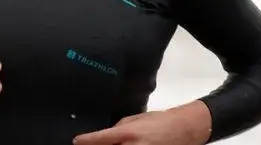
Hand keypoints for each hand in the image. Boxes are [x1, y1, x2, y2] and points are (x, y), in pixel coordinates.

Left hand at [73, 101, 211, 144]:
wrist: (183, 129)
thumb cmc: (159, 121)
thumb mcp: (134, 119)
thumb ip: (118, 129)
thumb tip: (104, 137)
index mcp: (128, 132)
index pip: (101, 138)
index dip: (86, 141)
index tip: (76, 141)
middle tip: (92, 144)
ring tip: (110, 143)